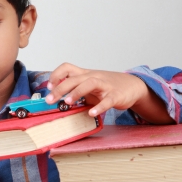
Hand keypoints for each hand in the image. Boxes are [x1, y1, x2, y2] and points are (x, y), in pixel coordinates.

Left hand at [45, 63, 171, 123]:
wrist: (132, 86)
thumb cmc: (107, 87)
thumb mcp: (89, 86)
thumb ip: (75, 90)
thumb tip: (57, 99)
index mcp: (85, 74)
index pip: (67, 68)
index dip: (56, 75)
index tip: (48, 87)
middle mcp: (94, 77)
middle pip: (75, 78)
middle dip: (60, 88)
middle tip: (49, 100)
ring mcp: (106, 85)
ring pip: (90, 83)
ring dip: (77, 92)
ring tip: (67, 102)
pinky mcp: (116, 95)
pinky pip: (107, 100)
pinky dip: (99, 107)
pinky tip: (91, 113)